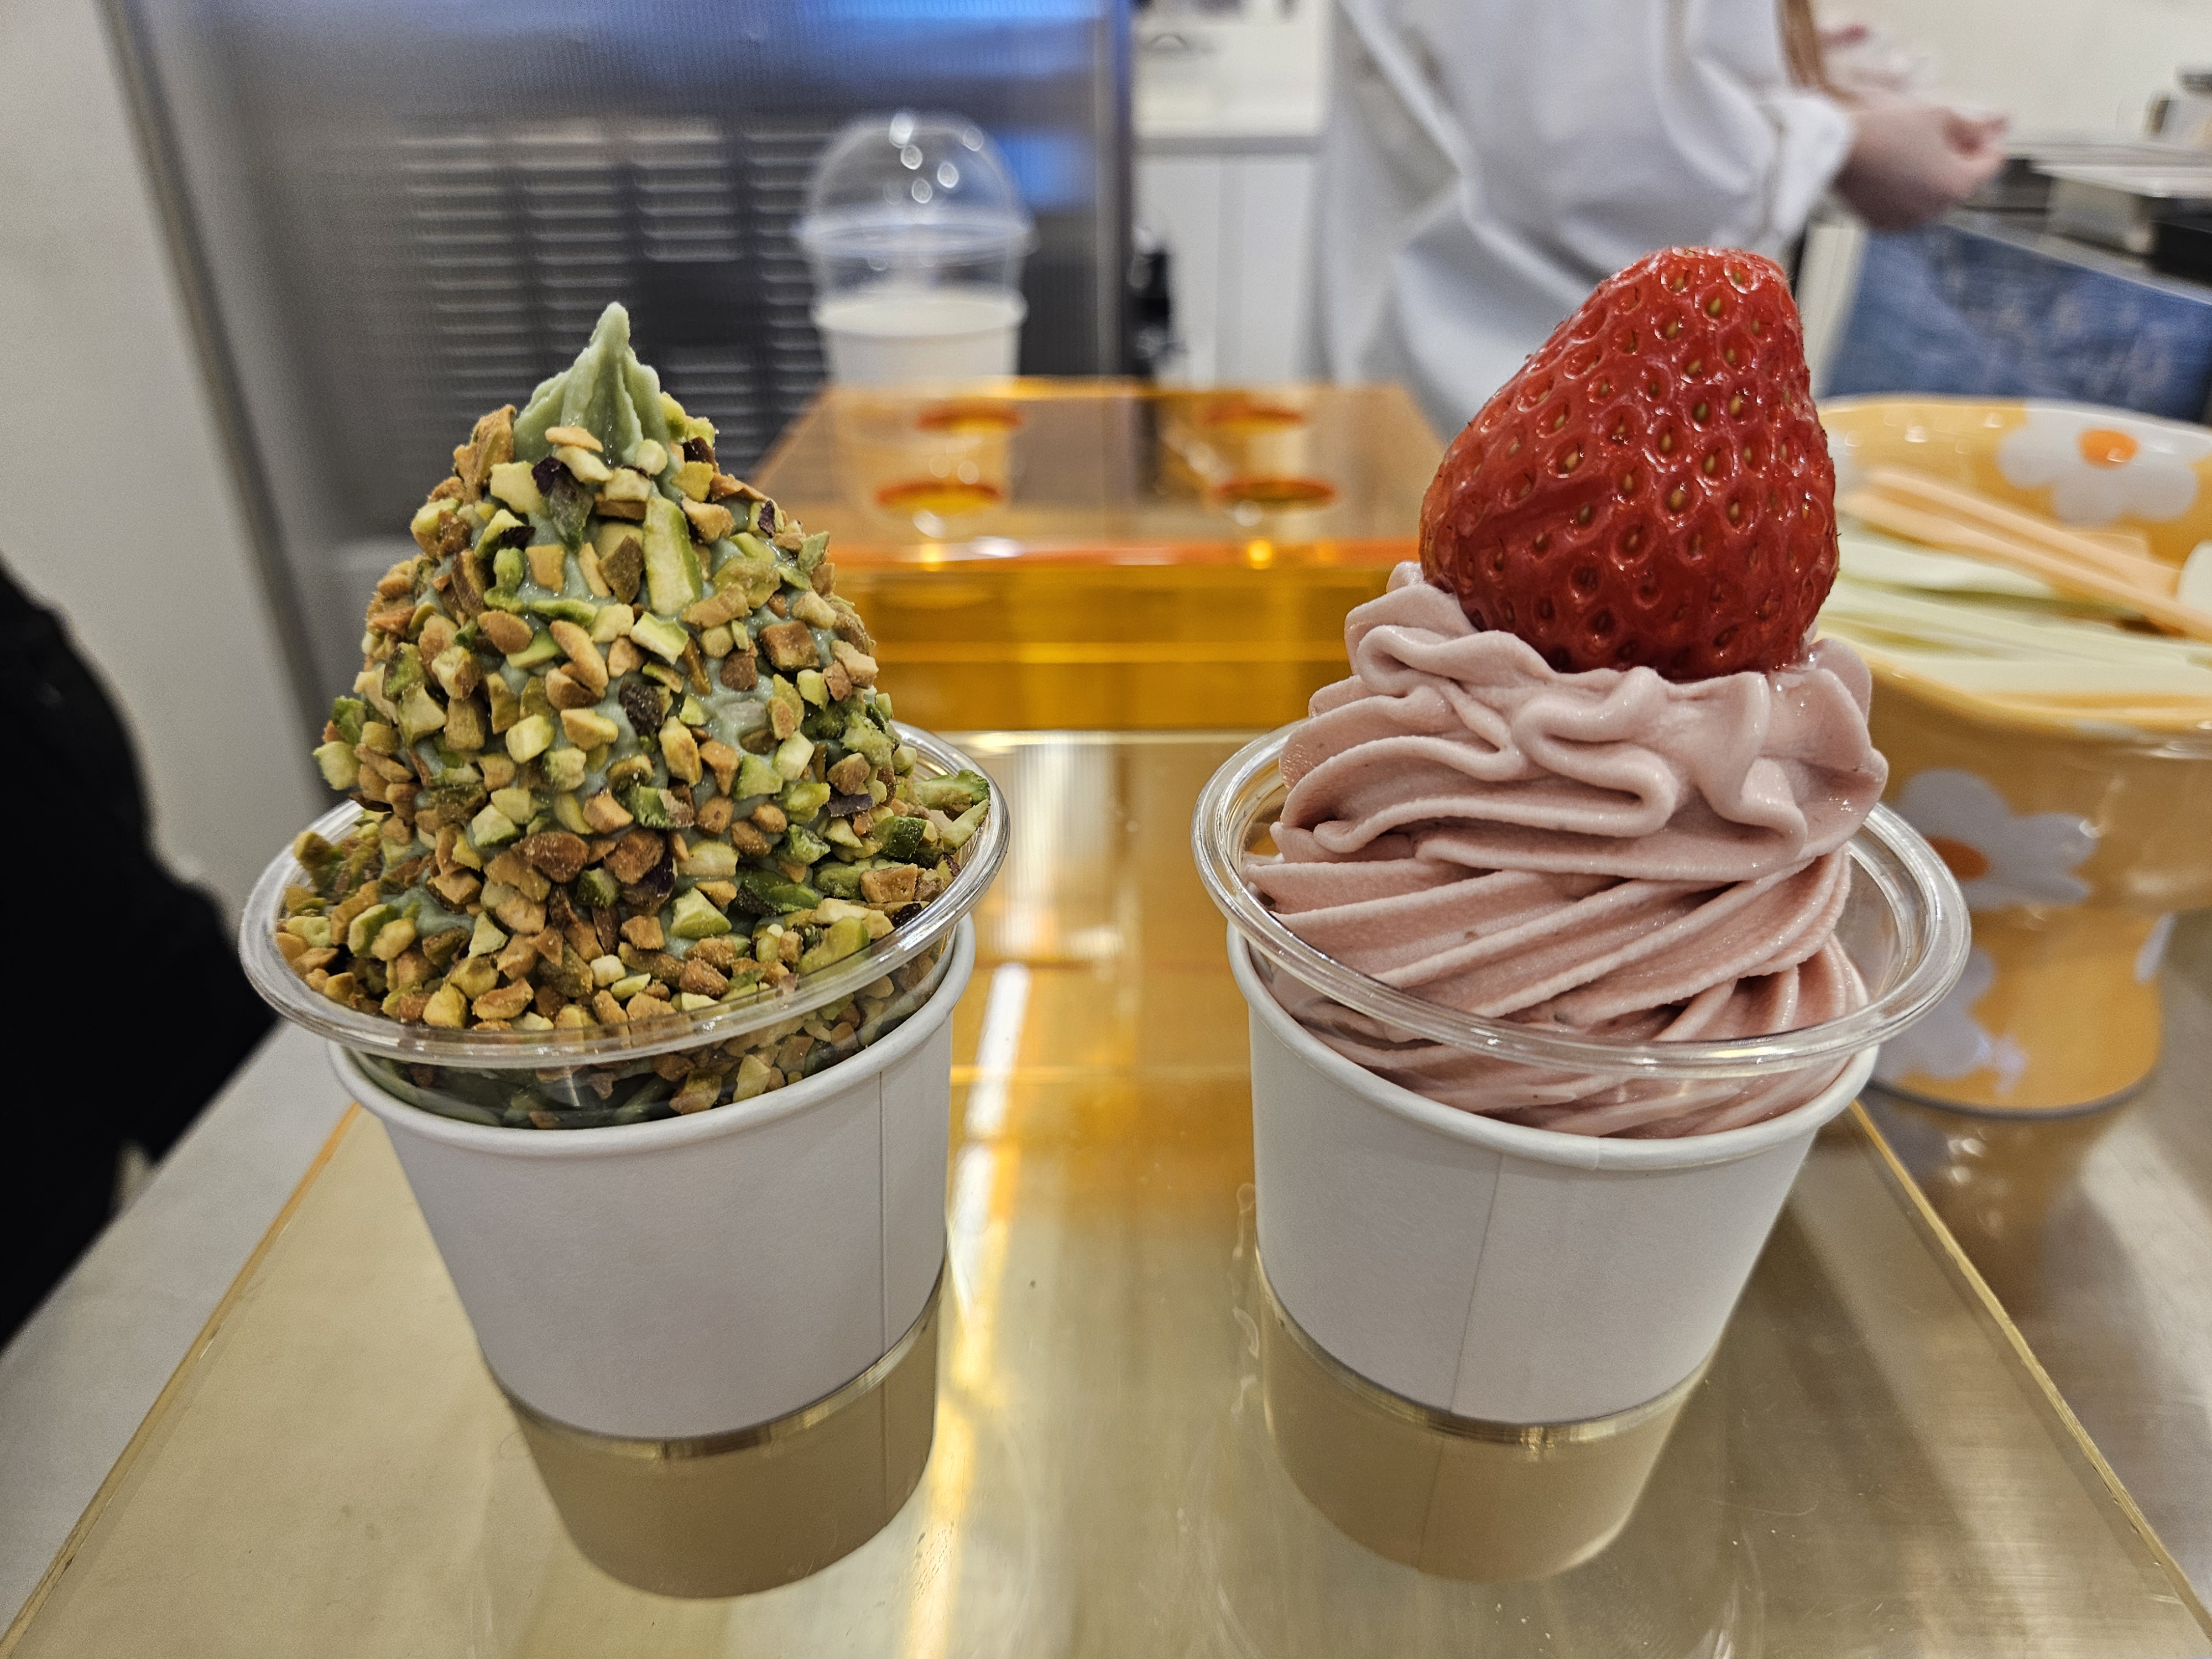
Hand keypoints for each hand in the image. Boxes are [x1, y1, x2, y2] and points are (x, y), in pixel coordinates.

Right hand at [1835, 103, 2008, 230]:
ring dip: (1934, 177)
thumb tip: (1998, 124)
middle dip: (1960, 160)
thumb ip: (1973, 126)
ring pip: (1934, 197)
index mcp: (1956, 185)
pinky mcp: (1884, 224)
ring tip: (1915, 152)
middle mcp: (1935, 211)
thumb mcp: (1938, 117)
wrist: (1838, 149)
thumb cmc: (1885, 132)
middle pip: (1962, 182)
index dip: (1989, 141)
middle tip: (1945, 137)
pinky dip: (1908, 193)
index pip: (1992, 164)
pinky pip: (1908, 209)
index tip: (1980, 130)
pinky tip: (1896, 171)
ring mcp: (1908, 221)